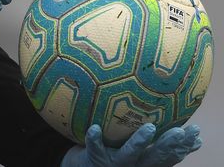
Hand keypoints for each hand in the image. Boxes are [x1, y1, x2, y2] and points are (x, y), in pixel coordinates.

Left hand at [61, 124, 201, 166]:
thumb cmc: (116, 155)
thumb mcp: (138, 153)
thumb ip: (157, 145)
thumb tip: (182, 127)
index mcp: (145, 163)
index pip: (169, 156)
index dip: (184, 147)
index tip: (197, 134)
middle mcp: (133, 165)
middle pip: (154, 156)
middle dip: (168, 144)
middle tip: (180, 131)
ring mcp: (114, 163)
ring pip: (129, 153)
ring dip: (139, 142)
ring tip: (148, 128)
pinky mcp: (94, 158)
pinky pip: (94, 148)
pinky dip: (94, 139)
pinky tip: (94, 128)